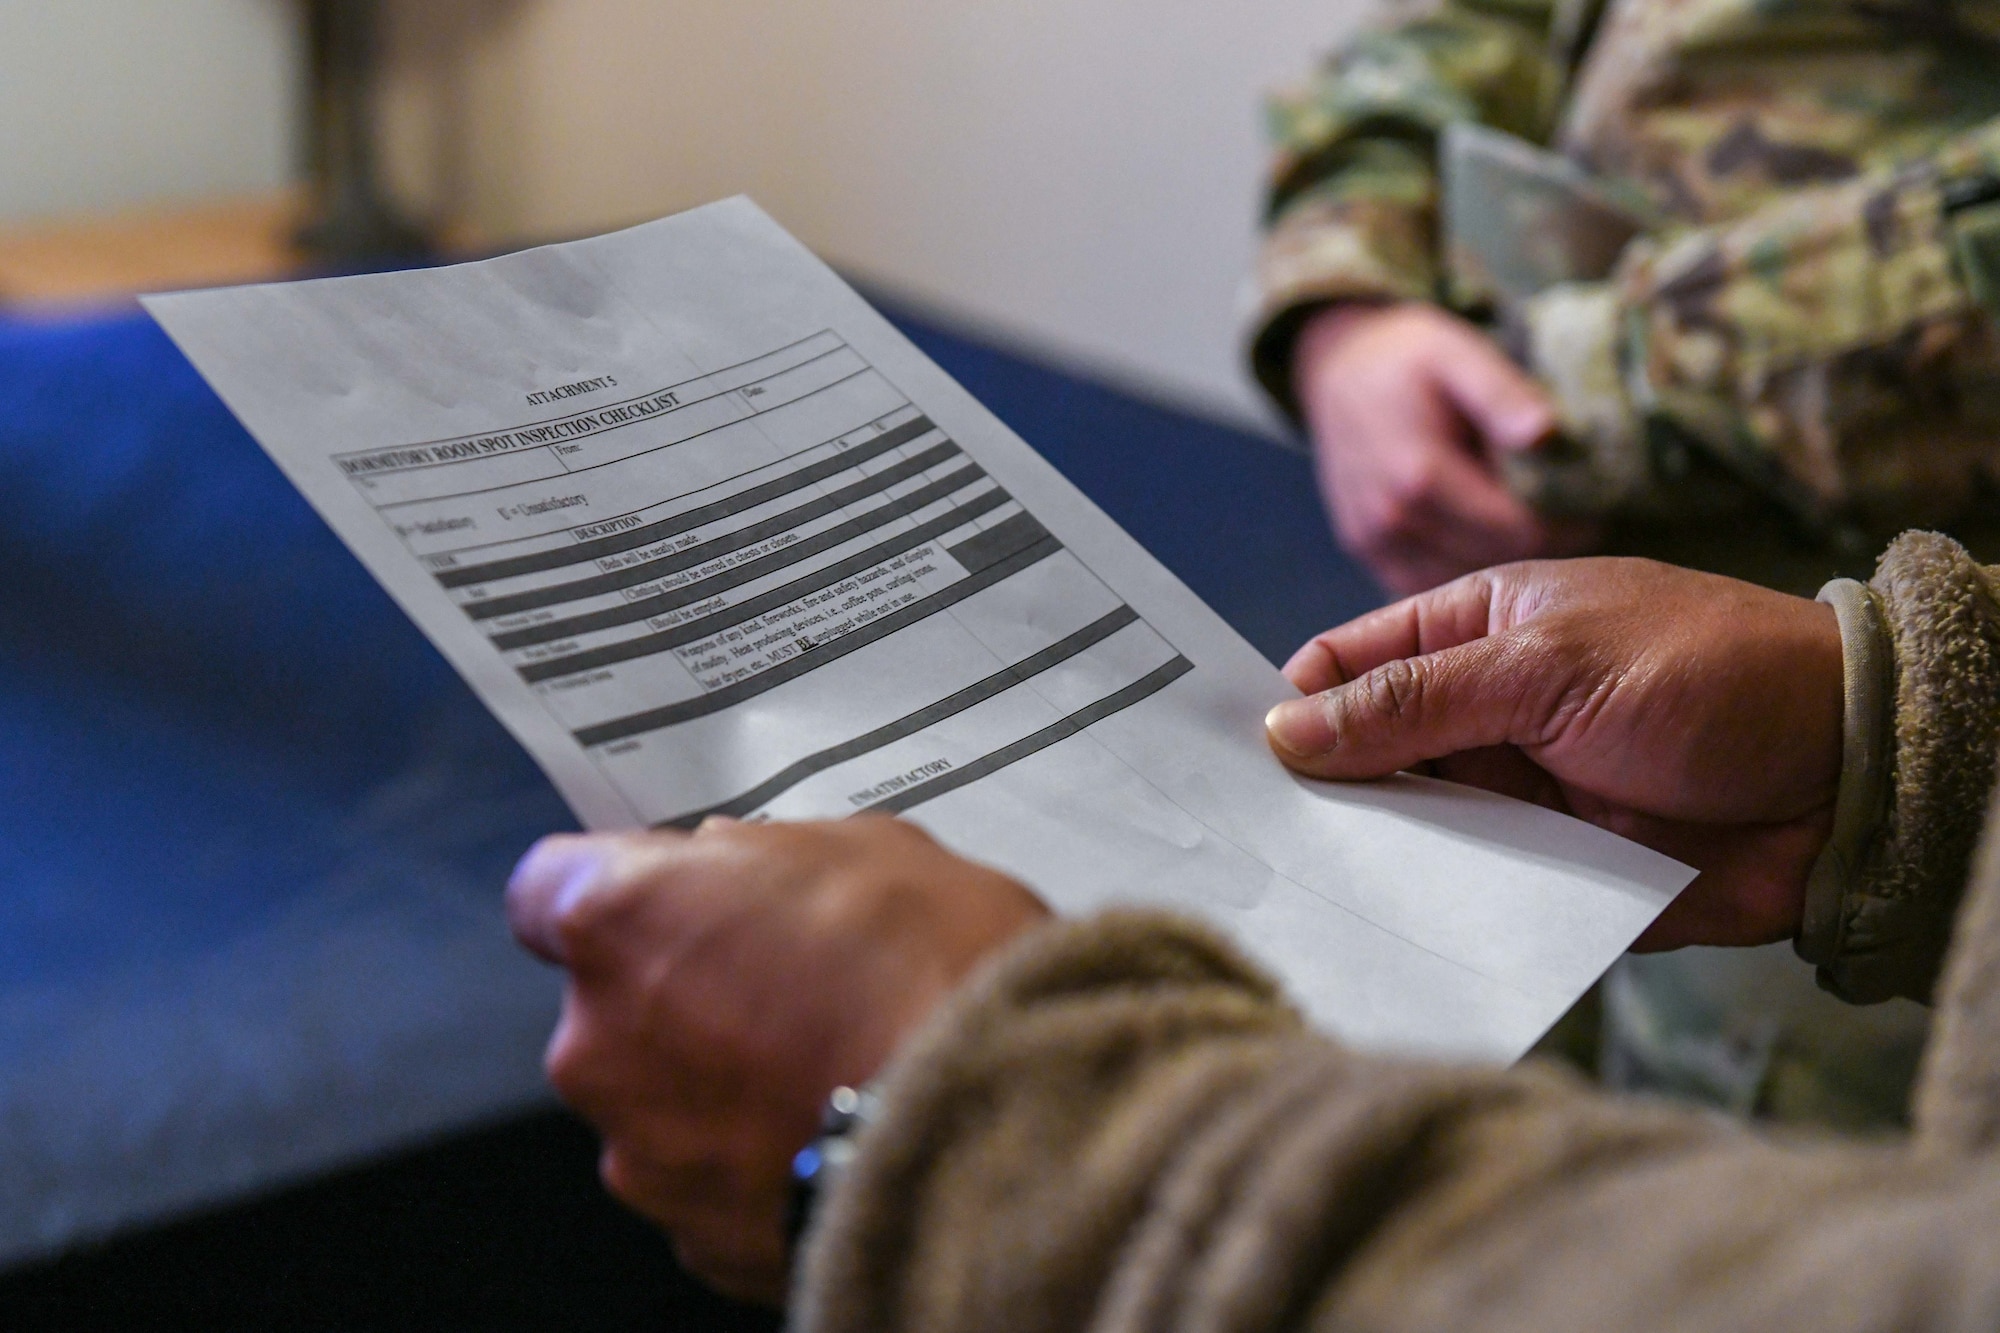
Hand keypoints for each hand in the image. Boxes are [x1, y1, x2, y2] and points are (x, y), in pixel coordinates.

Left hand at [505, 816, 1047, 1303]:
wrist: (990, 1133)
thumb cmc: (930, 976)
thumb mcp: (868, 849)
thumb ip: (770, 854)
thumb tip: (742, 865)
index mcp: (622, 920)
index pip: (546, 890)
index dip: (613, 890)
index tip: (667, 897)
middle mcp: (598, 1040)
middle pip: (610, 1004)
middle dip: (682, 992)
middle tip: (789, 983)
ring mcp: (640, 1151)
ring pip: (659, 1099)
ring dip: (719, 1083)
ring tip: (830, 1068)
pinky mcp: (693, 1239)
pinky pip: (708, 1181)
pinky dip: (756, 1160)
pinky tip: (837, 1130)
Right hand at [1264, 559, 1844, 949]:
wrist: (1846, 775)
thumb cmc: (1703, 675)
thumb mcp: (1545, 666)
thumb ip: (1413, 701)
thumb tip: (1285, 730)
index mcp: (1477, 632)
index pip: (1350, 662)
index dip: (1289, 701)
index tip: (1226, 757)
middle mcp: (1485, 714)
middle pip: (1366, 755)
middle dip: (1315, 791)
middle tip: (1239, 839)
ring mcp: (1516, 795)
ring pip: (1410, 831)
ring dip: (1367, 856)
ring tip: (1290, 891)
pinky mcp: (1549, 874)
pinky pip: (1470, 893)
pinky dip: (1431, 908)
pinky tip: (1373, 929)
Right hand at [1295, 302, 1597, 594]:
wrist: (1337, 369)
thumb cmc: (1407, 357)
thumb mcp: (1458, 353)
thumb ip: (1502, 394)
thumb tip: (1549, 433)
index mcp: (1421, 476)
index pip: (1518, 531)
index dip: (1568, 524)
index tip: (1601, 505)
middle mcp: (1393, 520)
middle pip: (1495, 560)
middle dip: (1542, 542)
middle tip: (1577, 514)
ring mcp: (1375, 541)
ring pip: (1464, 578)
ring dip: (1503, 557)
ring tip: (1534, 521)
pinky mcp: (1367, 551)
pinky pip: (1429, 581)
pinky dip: (1463, 564)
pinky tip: (1486, 533)